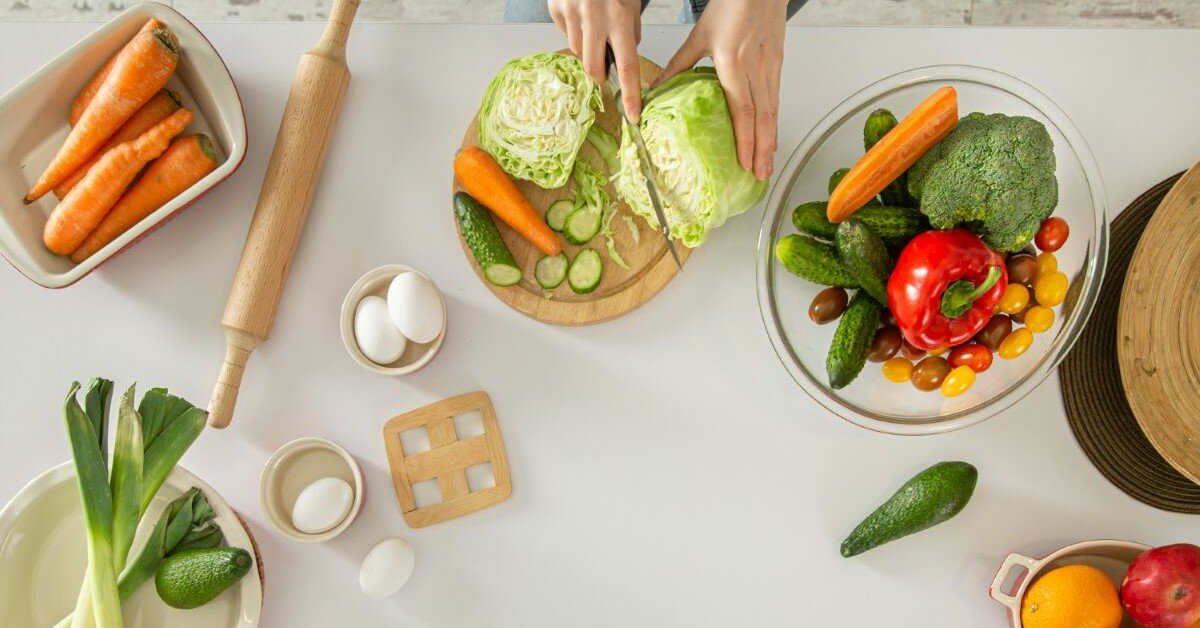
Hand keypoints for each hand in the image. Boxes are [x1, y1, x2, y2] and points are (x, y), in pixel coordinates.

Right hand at [548, 0, 644, 121]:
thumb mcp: (631, 2)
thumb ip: (629, 32)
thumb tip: (621, 61)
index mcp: (619, 18)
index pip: (628, 66)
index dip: (631, 95)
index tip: (633, 116)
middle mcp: (594, 18)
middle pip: (593, 67)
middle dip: (599, 73)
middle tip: (605, 64)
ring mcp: (571, 13)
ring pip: (578, 51)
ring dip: (587, 47)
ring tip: (593, 23)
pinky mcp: (555, 9)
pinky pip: (565, 33)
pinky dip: (574, 29)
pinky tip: (579, 11)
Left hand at [655, 0, 787, 179]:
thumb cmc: (730, 5)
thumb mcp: (698, 36)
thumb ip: (678, 66)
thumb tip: (655, 90)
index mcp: (732, 62)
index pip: (742, 110)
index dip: (745, 140)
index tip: (744, 162)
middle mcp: (754, 68)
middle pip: (762, 117)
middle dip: (761, 150)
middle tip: (759, 175)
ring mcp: (769, 66)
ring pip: (773, 110)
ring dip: (770, 140)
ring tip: (767, 164)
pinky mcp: (777, 63)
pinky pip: (776, 97)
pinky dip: (774, 120)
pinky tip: (771, 135)